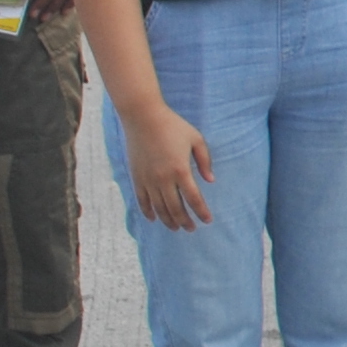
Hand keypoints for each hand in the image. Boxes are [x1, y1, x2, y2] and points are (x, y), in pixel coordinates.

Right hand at [121, 99, 216, 230]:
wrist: (143, 117)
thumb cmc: (173, 126)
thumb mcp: (196, 139)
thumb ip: (205, 160)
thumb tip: (210, 181)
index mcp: (181, 170)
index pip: (194, 199)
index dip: (201, 212)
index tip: (207, 221)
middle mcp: (163, 178)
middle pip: (175, 208)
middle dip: (185, 221)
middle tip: (191, 229)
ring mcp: (148, 179)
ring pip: (159, 208)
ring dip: (168, 220)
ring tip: (176, 228)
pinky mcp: (136, 177)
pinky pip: (142, 200)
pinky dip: (148, 212)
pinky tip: (154, 219)